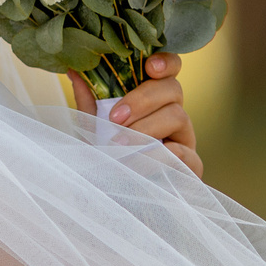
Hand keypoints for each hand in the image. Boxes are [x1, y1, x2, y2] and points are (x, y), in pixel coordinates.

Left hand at [69, 54, 202, 180]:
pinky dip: (159, 155)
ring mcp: (184, 141)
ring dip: (146, 128)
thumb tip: (74, 71)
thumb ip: (88, 104)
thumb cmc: (106, 163)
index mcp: (154, 102)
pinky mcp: (191, 169)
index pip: (169, 72)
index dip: (166, 62)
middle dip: (143, 99)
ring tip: (120, 144)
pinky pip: (185, 154)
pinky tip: (137, 162)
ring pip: (178, 116)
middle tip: (116, 118)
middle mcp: (173, 116)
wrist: (115, 203)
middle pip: (173, 89)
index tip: (150, 66)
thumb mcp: (93, 132)